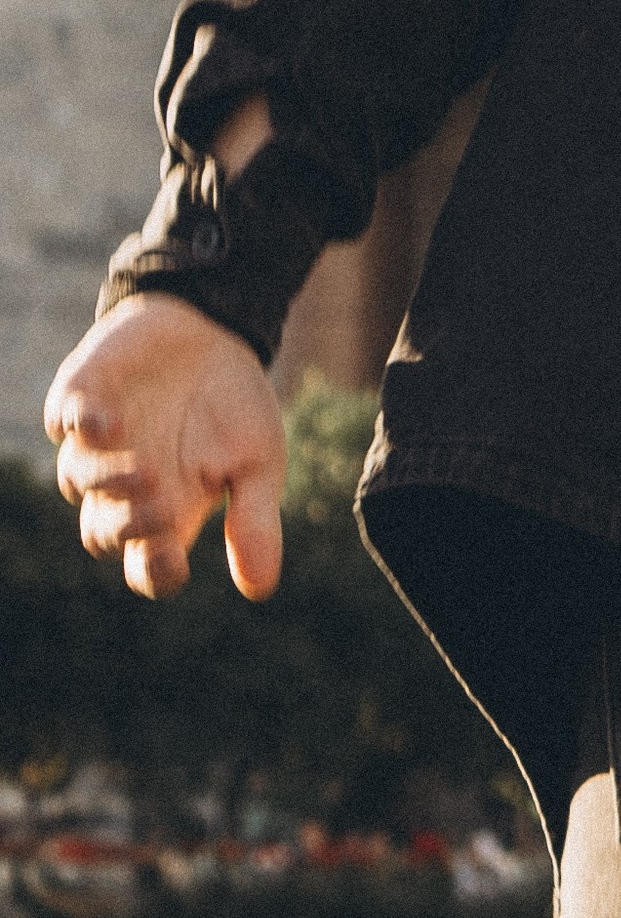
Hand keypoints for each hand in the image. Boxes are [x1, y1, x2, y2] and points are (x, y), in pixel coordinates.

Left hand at [45, 297, 286, 601]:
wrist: (212, 329)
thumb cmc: (235, 406)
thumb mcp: (259, 463)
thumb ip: (255, 521)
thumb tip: (259, 589)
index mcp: (168, 512)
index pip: (147, 565)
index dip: (155, 572)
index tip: (175, 562)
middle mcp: (122, 487)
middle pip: (103, 532)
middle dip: (129, 527)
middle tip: (163, 509)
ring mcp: (96, 444)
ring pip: (78, 481)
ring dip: (107, 482)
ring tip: (143, 471)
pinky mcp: (80, 397)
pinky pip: (64, 421)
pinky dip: (82, 426)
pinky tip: (109, 425)